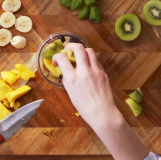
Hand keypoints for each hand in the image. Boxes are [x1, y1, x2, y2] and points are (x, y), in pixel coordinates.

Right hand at [53, 43, 148, 159]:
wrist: (102, 113)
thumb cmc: (84, 107)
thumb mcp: (71, 94)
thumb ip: (67, 80)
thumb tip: (65, 71)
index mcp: (73, 78)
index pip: (62, 58)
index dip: (57, 56)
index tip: (57, 61)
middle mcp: (84, 71)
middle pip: (78, 48)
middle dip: (71, 46)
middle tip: (68, 50)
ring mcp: (95, 71)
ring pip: (89, 51)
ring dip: (82, 51)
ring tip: (79, 56)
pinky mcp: (103, 72)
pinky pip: (96, 61)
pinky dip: (90, 60)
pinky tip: (88, 67)